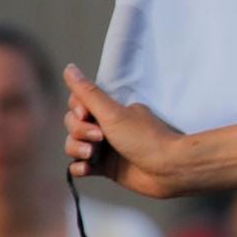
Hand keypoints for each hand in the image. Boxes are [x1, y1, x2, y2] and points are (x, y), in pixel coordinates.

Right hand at [63, 65, 186, 198]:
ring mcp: (106, 148)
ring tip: (92, 154)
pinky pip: (80, 166)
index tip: (85, 114)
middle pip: (73, 125)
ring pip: (74, 145)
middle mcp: (107, 127)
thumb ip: (88, 93)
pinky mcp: (106, 168)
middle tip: (99, 137)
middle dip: (79, 131)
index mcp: (111, 110)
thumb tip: (69, 68)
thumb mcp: (113, 113)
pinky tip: (86, 168)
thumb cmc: (145, 138)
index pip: (79, 104)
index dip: (76, 110)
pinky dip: (79, 167)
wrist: (167, 169)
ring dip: (77, 149)